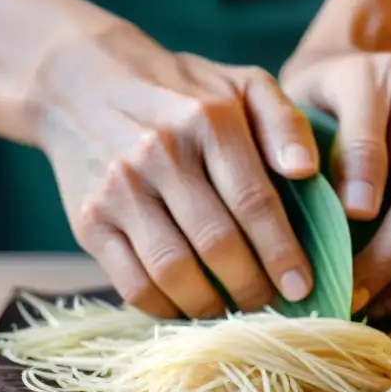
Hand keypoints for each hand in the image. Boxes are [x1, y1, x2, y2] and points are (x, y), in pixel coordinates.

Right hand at [35, 22, 320, 318]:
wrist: (84, 83)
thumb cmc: (183, 92)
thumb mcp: (242, 84)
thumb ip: (284, 121)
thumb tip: (305, 169)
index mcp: (208, 119)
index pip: (254, 201)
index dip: (282, 252)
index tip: (301, 285)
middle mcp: (160, 153)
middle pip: (217, 242)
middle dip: (252, 285)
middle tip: (270, 302)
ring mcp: (119, 189)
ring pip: (174, 271)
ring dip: (211, 304)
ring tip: (232, 309)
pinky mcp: (89, 220)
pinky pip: (132, 283)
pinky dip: (166, 308)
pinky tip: (189, 306)